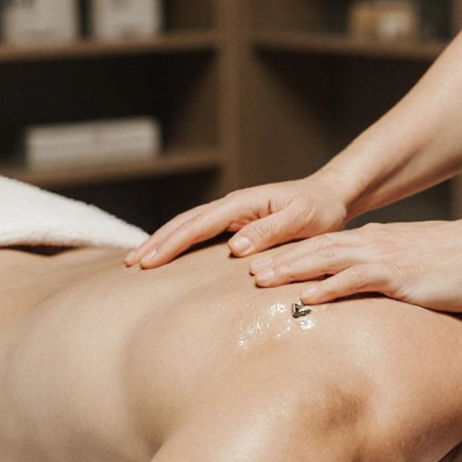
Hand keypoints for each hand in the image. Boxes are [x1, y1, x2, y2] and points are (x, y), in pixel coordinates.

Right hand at [126, 177, 349, 267]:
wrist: (330, 196)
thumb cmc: (319, 210)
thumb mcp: (302, 220)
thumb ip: (271, 231)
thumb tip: (235, 247)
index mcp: (242, 204)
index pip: (198, 225)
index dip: (172, 243)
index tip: (149, 260)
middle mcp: (232, 206)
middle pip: (185, 223)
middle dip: (157, 242)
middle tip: (131, 265)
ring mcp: (232, 215)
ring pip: (188, 226)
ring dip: (163, 242)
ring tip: (139, 260)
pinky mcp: (236, 224)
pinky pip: (200, 233)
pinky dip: (180, 242)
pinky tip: (168, 255)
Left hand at [249, 219, 461, 312]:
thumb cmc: (455, 263)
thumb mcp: (412, 265)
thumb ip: (386, 272)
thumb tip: (367, 285)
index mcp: (373, 242)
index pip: (322, 245)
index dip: (289, 253)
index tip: (260, 263)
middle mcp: (372, 245)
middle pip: (314, 249)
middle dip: (277, 259)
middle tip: (245, 270)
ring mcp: (383, 258)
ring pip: (326, 260)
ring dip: (291, 269)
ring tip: (260, 280)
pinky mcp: (397, 275)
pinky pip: (356, 280)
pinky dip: (329, 287)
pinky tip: (307, 295)